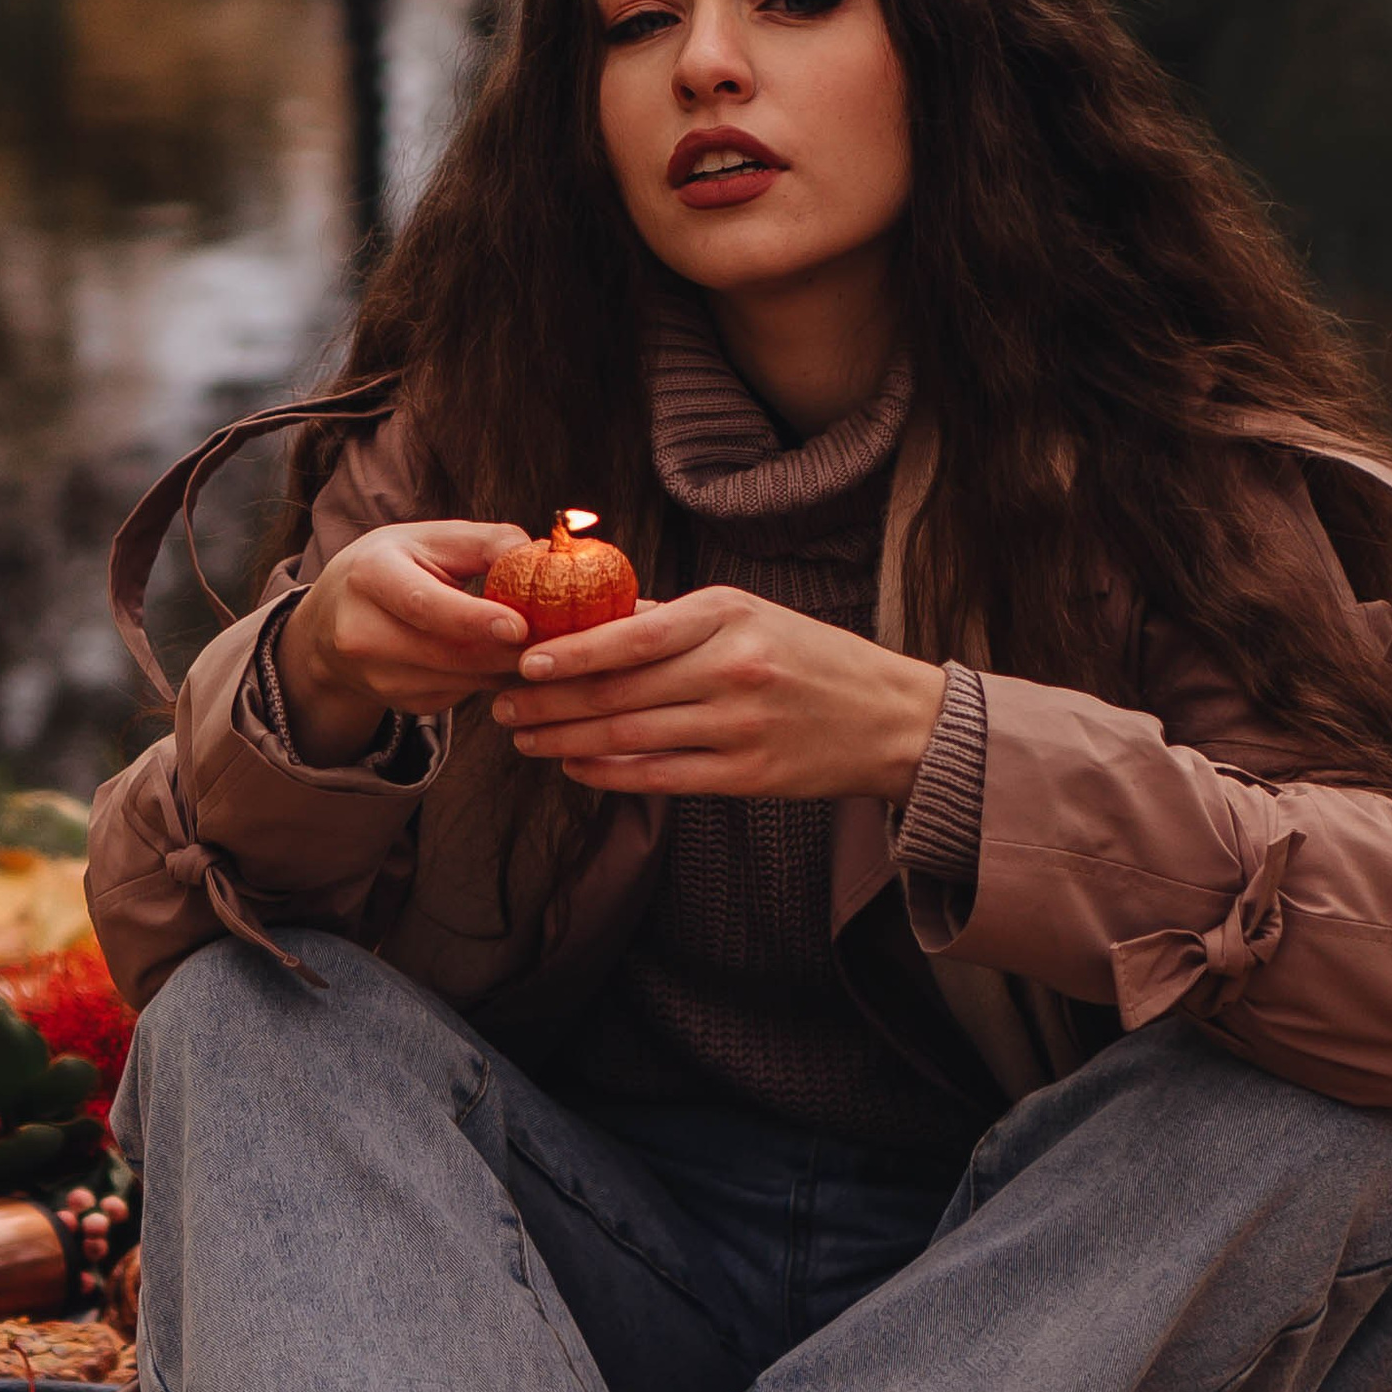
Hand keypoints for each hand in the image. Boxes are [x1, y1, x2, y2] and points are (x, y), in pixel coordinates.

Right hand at [276, 520, 530, 765]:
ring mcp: (377, 676)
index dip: (474, 620)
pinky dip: (488, 678)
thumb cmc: (394, 565)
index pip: (424, 605)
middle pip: (447, 652)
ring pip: (460, 680)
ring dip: (505, 666)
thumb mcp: (430, 538)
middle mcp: (362, 632)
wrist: (330, 618)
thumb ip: (487, 543)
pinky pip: (460, 695)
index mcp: (370, 576)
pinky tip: (501, 657)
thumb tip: (543, 557)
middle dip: (507, 649)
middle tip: (557, 637)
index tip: (520, 626)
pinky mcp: (398, 702)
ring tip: (539, 644)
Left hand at [491, 586, 945, 802]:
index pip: (632, 634)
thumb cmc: (810, 657)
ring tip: (526, 738)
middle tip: (502, 705)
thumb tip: (596, 616)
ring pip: (631, 736)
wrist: (889, 717)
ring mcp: (740, 725)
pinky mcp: (747, 774)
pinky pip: (660, 776)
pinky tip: (576, 767)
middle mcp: (732, 669)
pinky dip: (610, 773)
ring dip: (567, 740)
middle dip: (550, 700)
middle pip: (621, 690)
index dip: (571, 653)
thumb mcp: (748, 615)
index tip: (522, 660)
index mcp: (728, 616)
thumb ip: (673, 618)